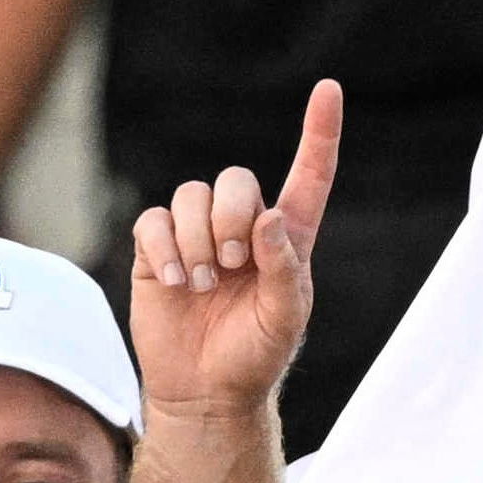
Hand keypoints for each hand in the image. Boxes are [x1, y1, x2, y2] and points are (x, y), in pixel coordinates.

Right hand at [128, 79, 340, 420]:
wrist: (203, 393)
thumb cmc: (254, 357)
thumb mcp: (284, 319)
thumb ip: (284, 268)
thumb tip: (268, 217)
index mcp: (287, 236)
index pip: (309, 173)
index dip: (320, 132)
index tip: (329, 89)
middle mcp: (242, 226)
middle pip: (234, 179)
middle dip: (229, 217)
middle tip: (231, 265)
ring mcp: (196, 237)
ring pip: (189, 196)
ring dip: (195, 239)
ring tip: (200, 283)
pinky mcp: (158, 252)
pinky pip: (153, 221)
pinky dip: (163, 246)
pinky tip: (175, 280)